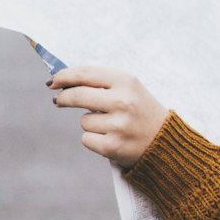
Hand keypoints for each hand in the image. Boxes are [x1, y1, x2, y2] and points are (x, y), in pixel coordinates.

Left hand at [49, 66, 169, 169]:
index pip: (86, 73)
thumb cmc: (141, 111)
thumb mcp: (129, 89)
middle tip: (59, 100)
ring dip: (90, 123)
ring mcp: (118, 124)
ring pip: (83, 121)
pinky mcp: (112, 146)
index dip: (65, 76)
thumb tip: (62, 82)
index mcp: (127, 81)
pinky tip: (111, 138)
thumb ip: (101, 83)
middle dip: (63, 98)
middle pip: (77, 95)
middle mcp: (123, 101)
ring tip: (111, 126)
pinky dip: (94, 140)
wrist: (165, 142)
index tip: (54, 81)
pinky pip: (86, 139)